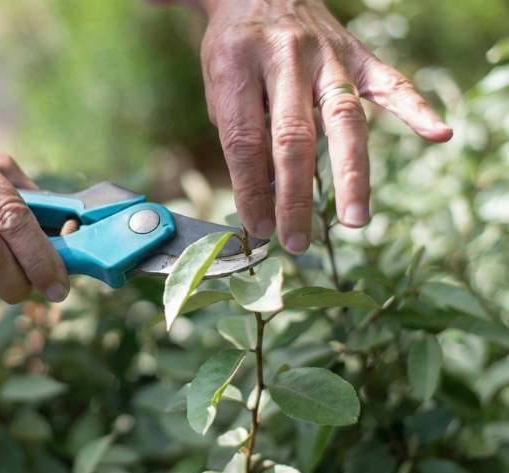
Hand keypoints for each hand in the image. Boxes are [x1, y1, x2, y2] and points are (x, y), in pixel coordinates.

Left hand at [196, 0, 451, 252]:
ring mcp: (326, 52)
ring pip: (343, 117)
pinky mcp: (356, 50)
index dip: (250, 189)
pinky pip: (389, 81)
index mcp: (237, 63)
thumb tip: (263, 194)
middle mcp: (284, 55)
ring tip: (355, 218)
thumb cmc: (234, 50)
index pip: (245, 140)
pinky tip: (436, 134)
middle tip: (295, 241)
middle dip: (294, 195)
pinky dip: (414, 108)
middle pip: (293, 136)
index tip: (258, 227)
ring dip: (350, 173)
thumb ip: (238, 132)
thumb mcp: (218, 85)